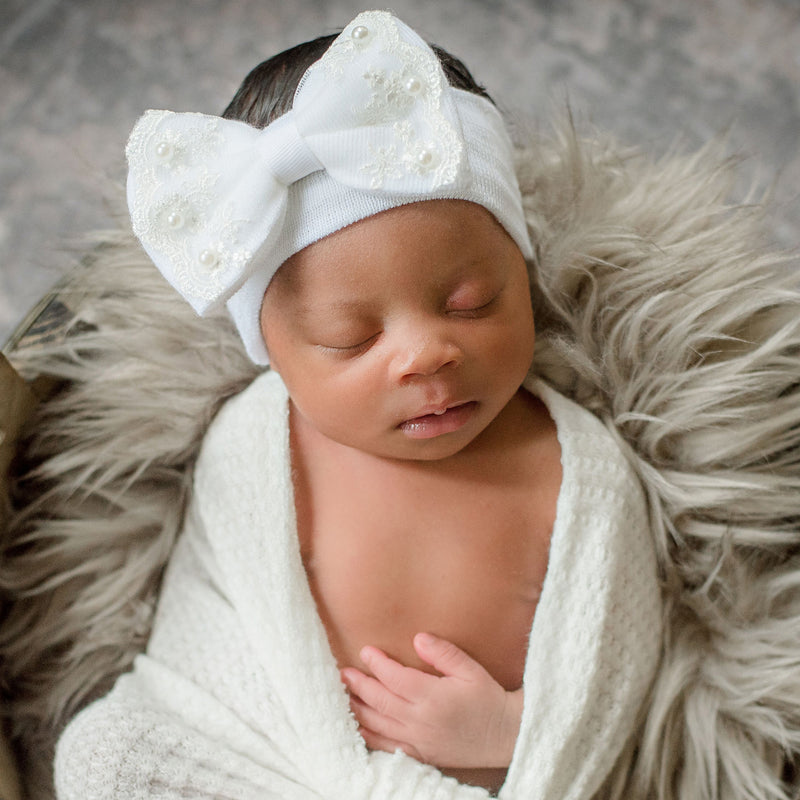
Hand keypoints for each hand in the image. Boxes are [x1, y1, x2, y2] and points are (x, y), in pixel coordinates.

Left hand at [340, 632, 522, 767]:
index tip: (366, 651)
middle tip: (343, 673)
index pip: (395, 678)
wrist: (506, 735)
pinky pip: (387, 747)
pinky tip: (359, 727)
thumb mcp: (470, 670)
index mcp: (433, 697)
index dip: (378, 664)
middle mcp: (421, 721)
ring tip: (344, 696)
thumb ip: (443, 653)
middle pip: (380, 701)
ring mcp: (419, 741)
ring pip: (379, 725)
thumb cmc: (488, 699)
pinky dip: (370, 737)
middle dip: (359, 685)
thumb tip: (418, 638)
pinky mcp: (421, 755)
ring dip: (358, 709)